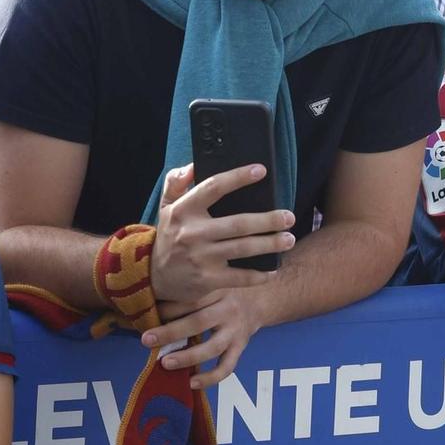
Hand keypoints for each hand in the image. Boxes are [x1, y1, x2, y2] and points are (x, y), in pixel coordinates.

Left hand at [143, 283, 272, 388]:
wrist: (262, 299)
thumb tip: (152, 305)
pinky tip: (192, 383)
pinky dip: (210, 378)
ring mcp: (236, 331)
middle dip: (171, 333)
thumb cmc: (226, 292)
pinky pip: (226, 367)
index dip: (168, 308)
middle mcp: (228, 310)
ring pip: (212, 347)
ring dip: (188, 357)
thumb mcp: (212, 284)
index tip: (147, 315)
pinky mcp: (241, 347)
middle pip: (198, 322)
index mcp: (218, 291)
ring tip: (166, 363)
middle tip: (147, 340)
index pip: (191, 299)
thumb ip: (190, 293)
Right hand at [149, 164, 293, 306]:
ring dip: (270, 244)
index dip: (238, 178)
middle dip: (268, 220)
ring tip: (289, 239)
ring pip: (243, 249)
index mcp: (184, 210)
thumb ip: (176, 182)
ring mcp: (200, 258)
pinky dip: (259, 275)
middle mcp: (193, 233)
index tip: (261, 170)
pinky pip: (239, 277)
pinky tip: (273, 270)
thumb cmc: (170, 235)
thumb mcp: (167, 206)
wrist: (154, 276)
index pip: (213, 187)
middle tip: (289, 217)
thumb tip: (194, 164)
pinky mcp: (207, 280)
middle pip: (238, 223)